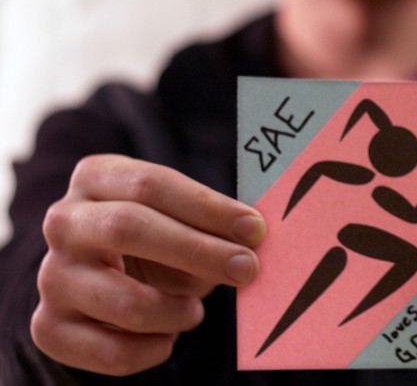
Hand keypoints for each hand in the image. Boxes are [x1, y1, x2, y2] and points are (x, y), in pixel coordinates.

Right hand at [30, 154, 265, 375]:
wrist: (97, 279)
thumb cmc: (156, 236)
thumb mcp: (177, 217)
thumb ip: (210, 222)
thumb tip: (254, 237)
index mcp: (96, 177)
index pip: (152, 184)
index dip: (207, 207)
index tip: (254, 228)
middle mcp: (65, 222)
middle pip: (129, 228)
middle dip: (198, 251)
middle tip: (246, 268)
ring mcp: (52, 276)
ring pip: (124, 300)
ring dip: (176, 311)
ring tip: (195, 311)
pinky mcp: (50, 327)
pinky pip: (110, 350)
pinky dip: (151, 349)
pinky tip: (168, 337)